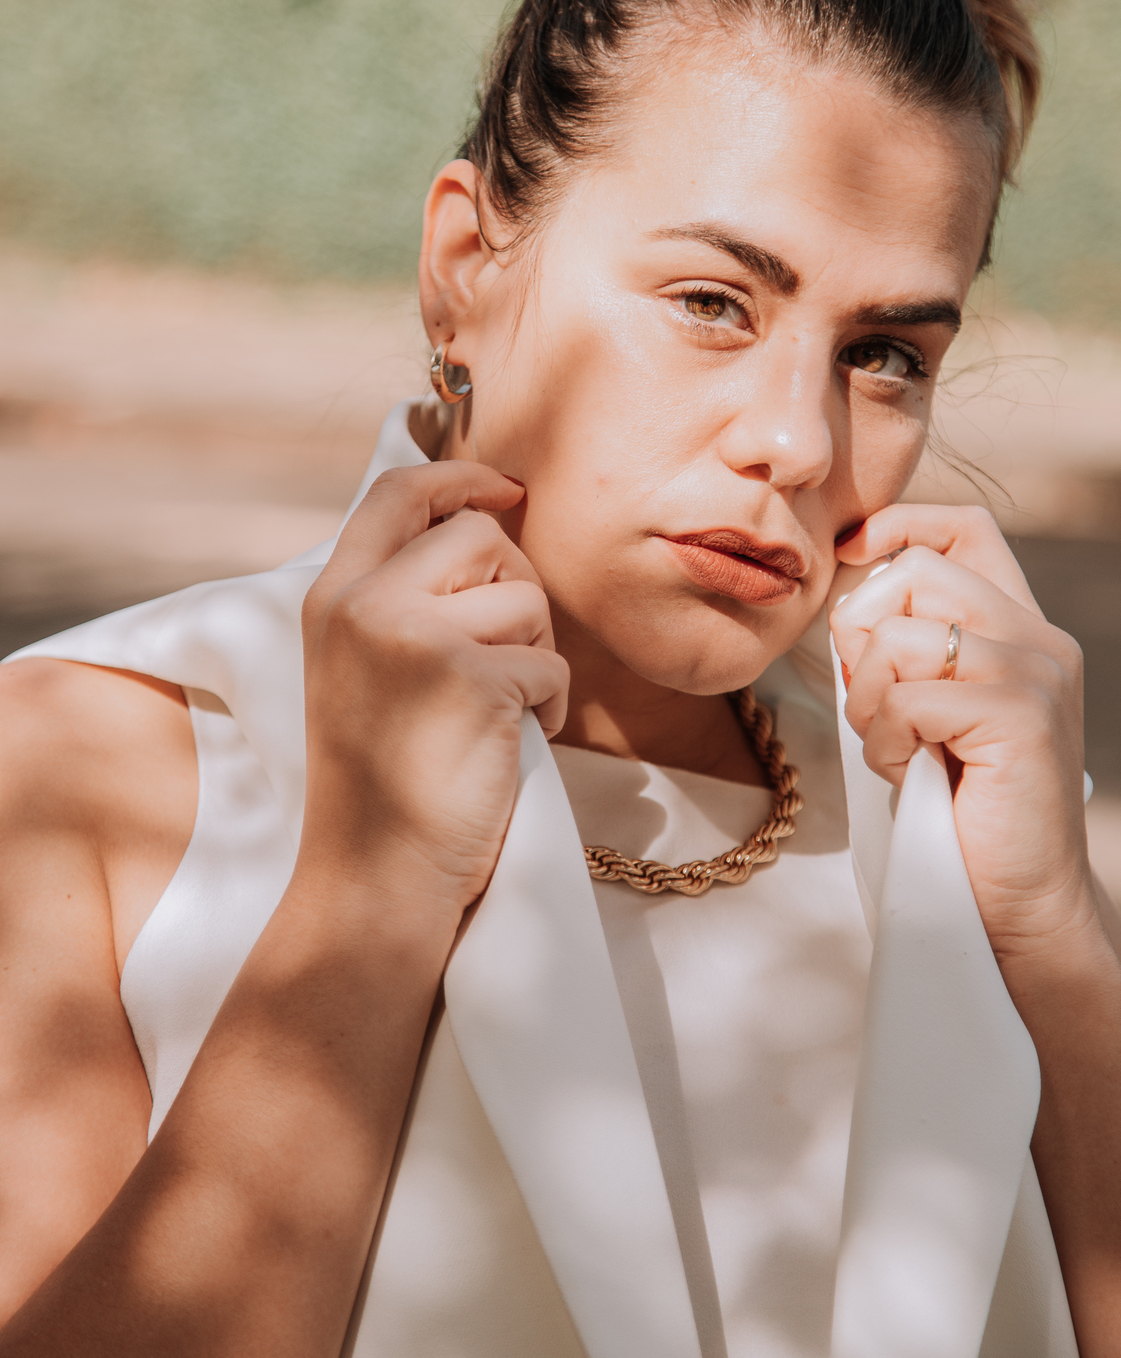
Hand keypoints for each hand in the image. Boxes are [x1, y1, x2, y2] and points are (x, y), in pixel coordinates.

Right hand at [300, 462, 569, 917]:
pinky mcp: (473, 678)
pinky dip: (552, 705)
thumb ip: (397, 598)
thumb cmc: (380, 785)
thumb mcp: (358, 669)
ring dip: (537, 653)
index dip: (460, 476)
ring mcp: (417, 637)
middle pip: (480, 535)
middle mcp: (366, 603)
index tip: (507, 488)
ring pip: (526, 597)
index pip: (397, 491)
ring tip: (502, 713)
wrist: (371, 882)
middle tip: (507, 657)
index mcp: (331, 596)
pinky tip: (514, 746)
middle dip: (515, 586)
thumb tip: (484, 526)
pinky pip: (552, 661)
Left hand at [829, 505, 1092, 961]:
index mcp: (1022, 628)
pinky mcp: (1022, 717)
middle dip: (864, 636)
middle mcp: (1039, 638)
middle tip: (878, 706)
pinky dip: (886, 741)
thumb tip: (845, 594)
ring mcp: (1036, 674)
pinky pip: (907, 697)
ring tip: (899, 748)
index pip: (964, 528)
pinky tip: (912, 774)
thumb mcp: (931, 707)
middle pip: (914, 573)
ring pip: (900, 636)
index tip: (850, 556)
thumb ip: (908, 645)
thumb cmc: (959, 806)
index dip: (898, 526)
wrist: (1019, 899)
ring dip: (870, 700)